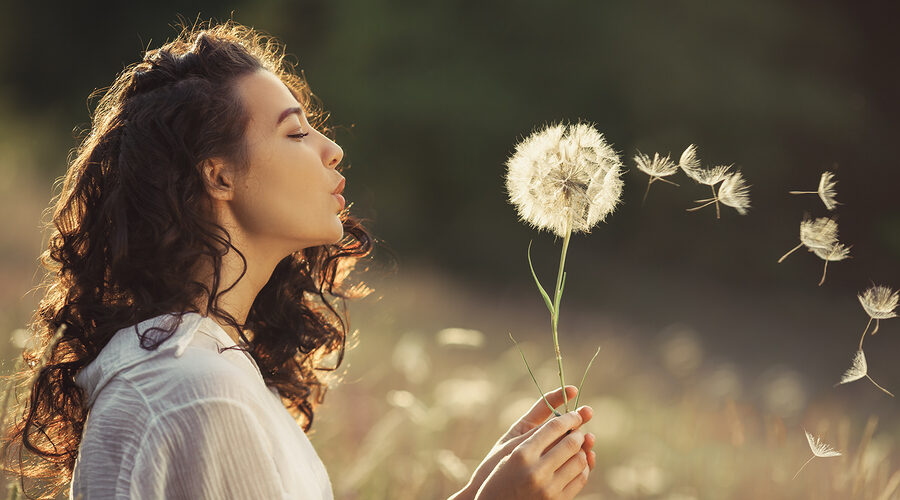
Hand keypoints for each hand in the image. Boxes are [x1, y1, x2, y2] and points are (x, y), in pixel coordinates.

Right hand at [474, 407, 592, 499]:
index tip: (575, 415)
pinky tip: (577, 463)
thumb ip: (533, 436)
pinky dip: (583, 468)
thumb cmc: (498, 477)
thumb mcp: (508, 453)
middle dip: (578, 434)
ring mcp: (548, 489)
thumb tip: (561, 420)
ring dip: (582, 450)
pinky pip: (580, 479)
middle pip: (571, 443)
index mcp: (522, 454)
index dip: (570, 418)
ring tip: (578, 447)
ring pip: (579, 461)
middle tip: (578, 431)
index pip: (554, 427)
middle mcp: (536, 471)